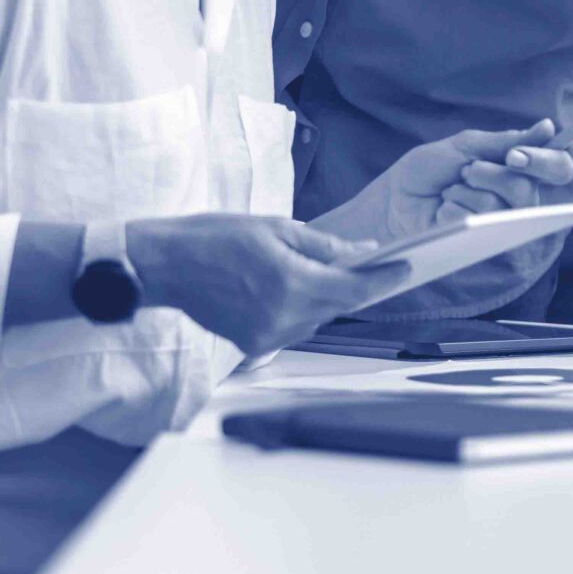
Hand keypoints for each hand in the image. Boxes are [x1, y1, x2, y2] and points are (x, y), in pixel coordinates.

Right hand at [127, 214, 403, 357]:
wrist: (165, 266)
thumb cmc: (215, 238)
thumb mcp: (275, 228)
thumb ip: (323, 246)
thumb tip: (362, 254)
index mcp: (291, 284)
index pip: (353, 290)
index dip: (384, 280)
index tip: (407, 269)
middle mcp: (282, 317)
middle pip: (337, 305)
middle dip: (353, 285)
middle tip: (371, 265)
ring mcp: (267, 335)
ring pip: (316, 318)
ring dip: (325, 298)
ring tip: (326, 273)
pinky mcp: (253, 344)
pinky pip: (293, 328)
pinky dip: (301, 309)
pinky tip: (293, 289)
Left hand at [318, 121, 572, 243]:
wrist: (392, 200)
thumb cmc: (425, 171)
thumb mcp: (464, 147)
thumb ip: (504, 141)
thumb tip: (547, 127)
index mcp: (516, 171)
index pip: (556, 167)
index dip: (546, 160)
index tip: (517, 155)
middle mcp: (514, 199)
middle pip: (530, 190)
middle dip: (494, 175)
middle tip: (466, 170)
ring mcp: (498, 223)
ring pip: (503, 206)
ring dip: (470, 190)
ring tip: (448, 190)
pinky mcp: (480, 243)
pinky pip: (480, 222)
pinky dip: (456, 209)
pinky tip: (442, 211)